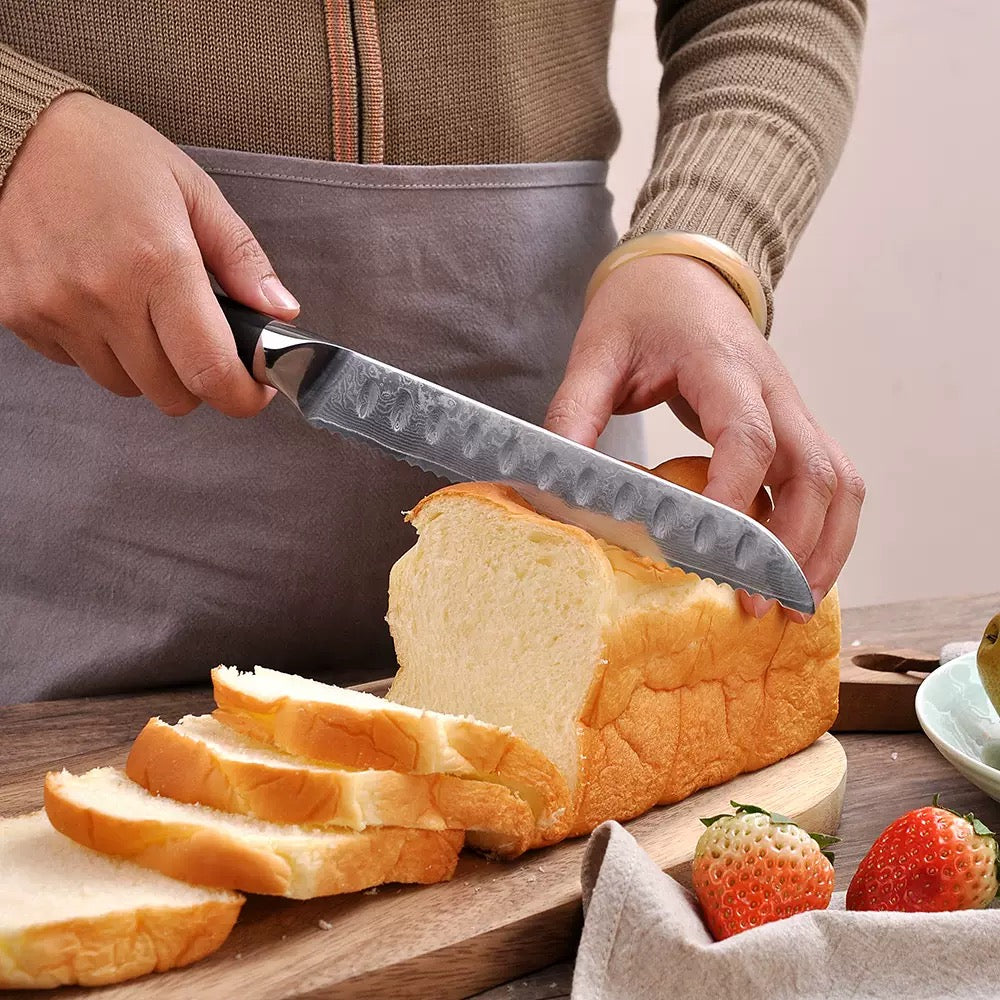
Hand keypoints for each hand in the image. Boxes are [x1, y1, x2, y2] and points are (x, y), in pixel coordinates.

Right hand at [0, 92, 298, 416]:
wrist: (12, 130)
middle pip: (171, 395)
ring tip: (143, 310)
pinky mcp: (20, 316)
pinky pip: (78, 365)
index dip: (242, 396)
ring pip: (126, 386)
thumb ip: (243, 259)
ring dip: (147, 366)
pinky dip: (100, 349)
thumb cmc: (107, 155)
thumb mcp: (193, 191)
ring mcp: (57, 310)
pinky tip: (99, 300)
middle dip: (197, 380)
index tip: (254, 389)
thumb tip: (281, 313)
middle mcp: (103, 294)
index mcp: (159, 262)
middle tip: (200, 342)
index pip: (210, 371)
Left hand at [545, 254, 864, 619]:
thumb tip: (552, 489)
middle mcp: (774, 389)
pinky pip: (831, 482)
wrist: (684, 274)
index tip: (708, 552)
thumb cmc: (641, 309)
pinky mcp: (794, 426)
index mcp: (723, 365)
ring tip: (793, 607)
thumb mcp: (596, 353)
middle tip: (760, 606)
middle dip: (794, 545)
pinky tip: (796, 572)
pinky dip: (824, 531)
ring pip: (840, 482)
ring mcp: (792, 408)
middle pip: (816, 471)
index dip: (735, 496)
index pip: (750, 435)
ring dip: (824, 546)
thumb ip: (574, 414)